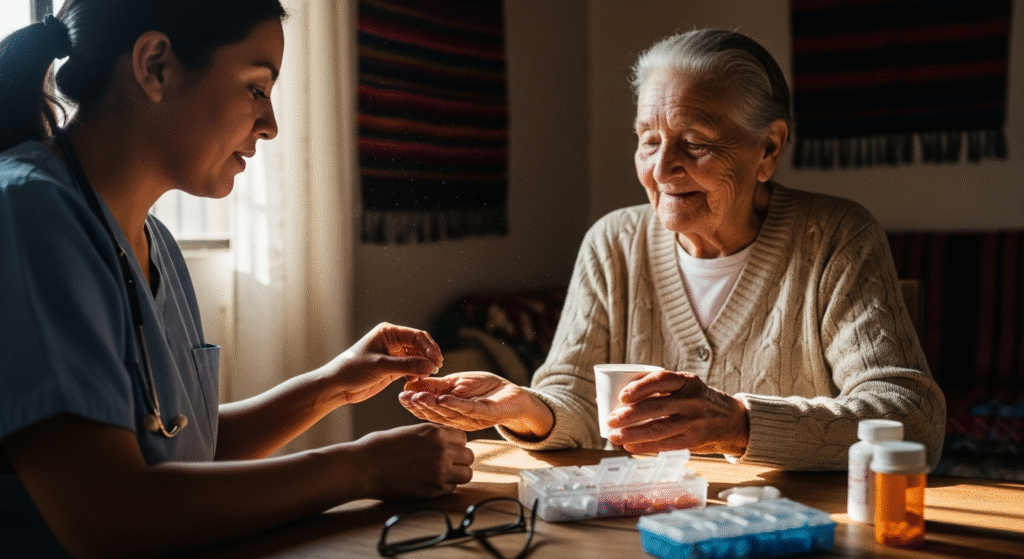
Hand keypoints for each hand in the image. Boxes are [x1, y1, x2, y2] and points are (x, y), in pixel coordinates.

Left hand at [330, 322, 443, 403]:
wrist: (338, 386)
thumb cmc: (354, 370)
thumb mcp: (381, 366)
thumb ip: (406, 365)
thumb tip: (430, 366)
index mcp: (389, 332)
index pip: (416, 336)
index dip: (429, 347)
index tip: (437, 361)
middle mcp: (393, 341)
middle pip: (420, 345)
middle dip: (429, 356)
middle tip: (437, 369)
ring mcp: (394, 354)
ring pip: (418, 357)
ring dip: (424, 366)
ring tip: (426, 376)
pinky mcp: (393, 368)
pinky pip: (412, 368)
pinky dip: (417, 373)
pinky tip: (415, 380)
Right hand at [351, 423, 473, 500]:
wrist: (364, 467)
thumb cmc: (380, 447)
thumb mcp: (410, 431)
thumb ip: (431, 436)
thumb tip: (446, 441)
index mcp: (435, 432)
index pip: (462, 438)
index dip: (455, 444)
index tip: (446, 449)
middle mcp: (442, 450)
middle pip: (468, 456)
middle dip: (459, 459)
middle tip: (446, 463)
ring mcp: (439, 471)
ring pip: (466, 474)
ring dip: (457, 474)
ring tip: (441, 474)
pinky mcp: (433, 489)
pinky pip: (452, 488)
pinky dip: (445, 486)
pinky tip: (430, 482)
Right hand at [399, 371, 552, 439]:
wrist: (514, 394)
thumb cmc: (485, 388)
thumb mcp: (456, 383)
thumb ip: (437, 386)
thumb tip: (411, 384)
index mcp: (450, 413)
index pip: (429, 410)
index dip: (415, 404)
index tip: (401, 396)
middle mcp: (459, 420)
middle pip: (436, 415)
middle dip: (420, 406)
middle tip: (406, 397)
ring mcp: (473, 419)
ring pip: (449, 414)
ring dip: (434, 405)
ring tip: (420, 397)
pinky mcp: (487, 414)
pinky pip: (470, 410)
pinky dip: (456, 404)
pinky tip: (445, 398)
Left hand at [605, 370, 748, 455]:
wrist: (731, 419)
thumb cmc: (697, 400)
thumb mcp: (687, 387)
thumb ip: (662, 390)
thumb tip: (617, 396)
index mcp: (687, 381)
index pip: (661, 380)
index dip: (640, 387)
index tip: (622, 396)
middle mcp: (692, 400)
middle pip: (655, 407)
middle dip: (628, 415)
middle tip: (610, 420)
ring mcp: (694, 422)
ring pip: (658, 428)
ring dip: (632, 434)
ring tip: (614, 436)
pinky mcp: (694, 440)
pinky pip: (666, 444)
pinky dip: (645, 447)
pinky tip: (630, 447)